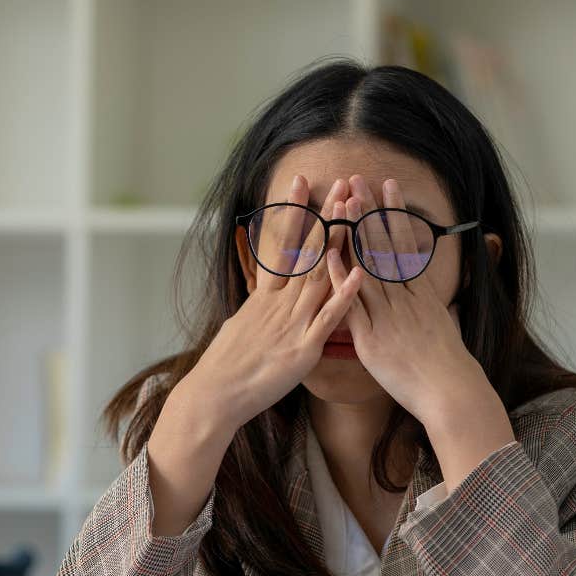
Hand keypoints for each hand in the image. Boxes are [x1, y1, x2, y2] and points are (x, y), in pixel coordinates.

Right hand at [182, 175, 363, 431]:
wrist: (216, 395)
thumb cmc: (228, 365)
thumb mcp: (241, 325)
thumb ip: (259, 307)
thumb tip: (262, 295)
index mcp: (266, 296)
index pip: (281, 243)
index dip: (293, 211)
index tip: (301, 181)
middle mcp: (280, 303)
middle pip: (307, 251)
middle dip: (326, 215)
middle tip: (341, 183)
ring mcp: (293, 323)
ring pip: (320, 275)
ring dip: (340, 242)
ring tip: (354, 212)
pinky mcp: (303, 348)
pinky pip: (328, 318)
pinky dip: (344, 296)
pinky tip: (359, 273)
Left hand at [327, 175, 490, 428]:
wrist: (450, 392)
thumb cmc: (449, 366)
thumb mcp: (446, 328)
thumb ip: (437, 311)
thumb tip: (441, 303)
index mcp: (422, 294)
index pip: (405, 245)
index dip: (394, 215)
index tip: (387, 187)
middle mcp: (404, 299)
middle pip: (384, 247)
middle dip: (370, 212)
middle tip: (358, 180)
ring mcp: (387, 317)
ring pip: (367, 267)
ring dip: (354, 234)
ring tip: (343, 203)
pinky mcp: (371, 339)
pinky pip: (352, 305)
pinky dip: (340, 280)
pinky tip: (329, 255)